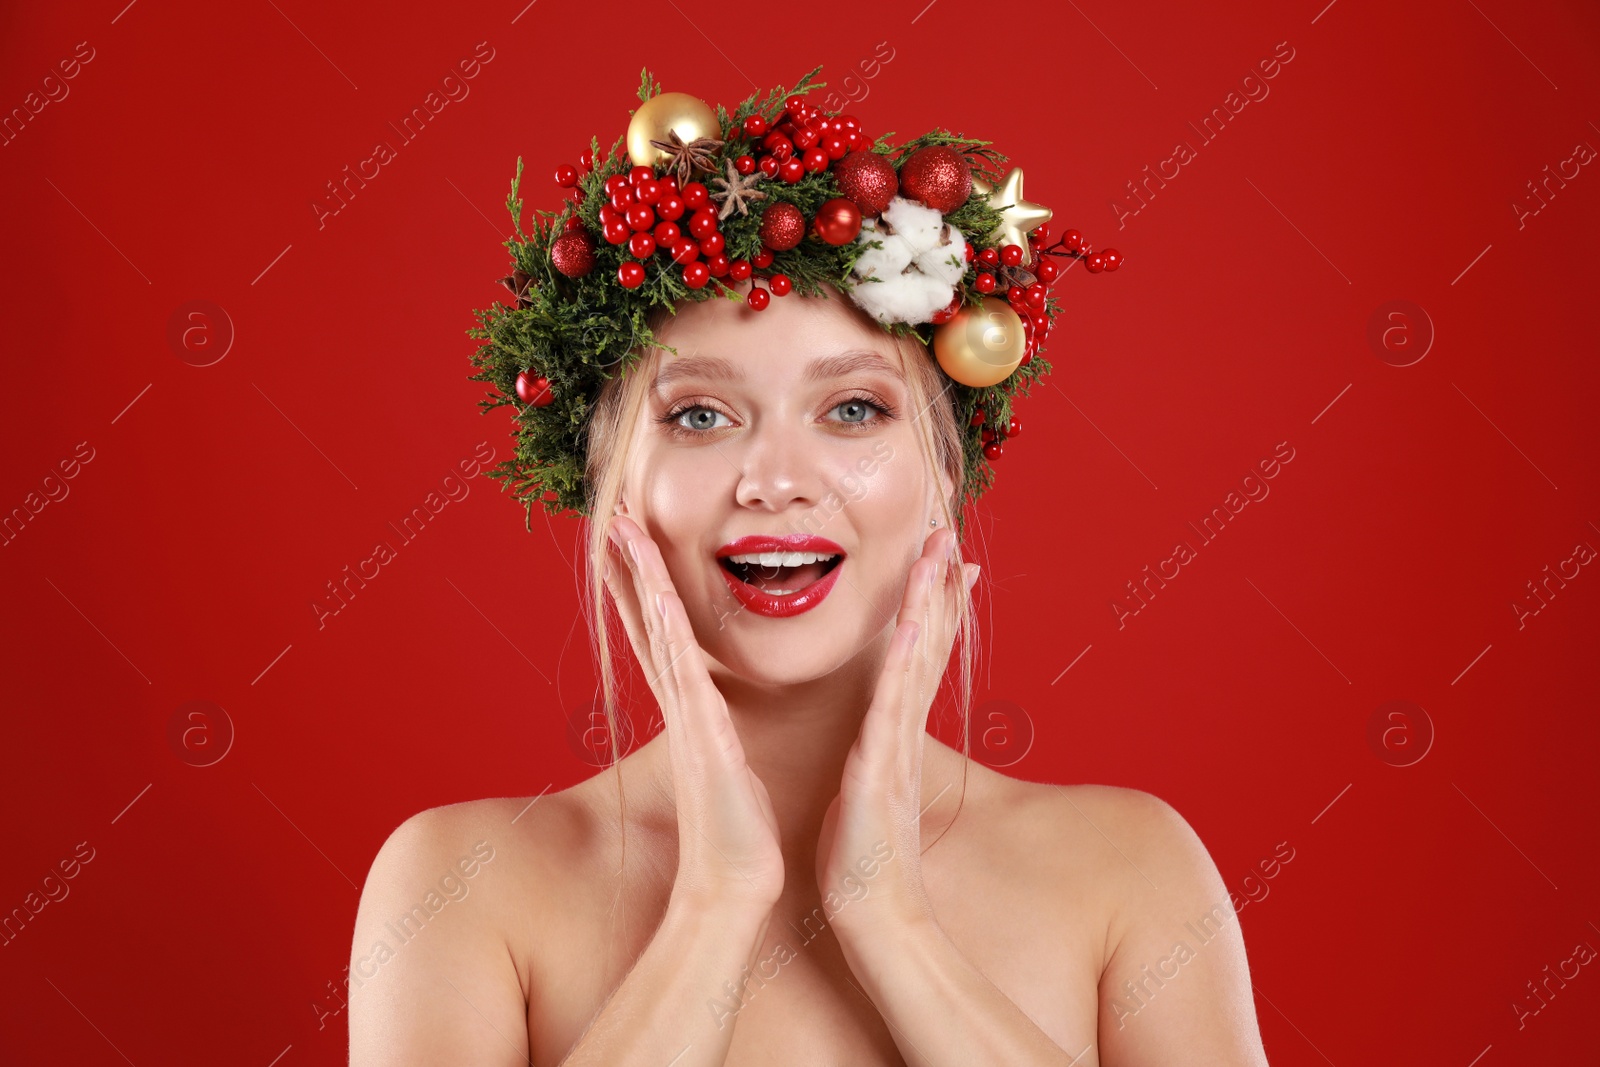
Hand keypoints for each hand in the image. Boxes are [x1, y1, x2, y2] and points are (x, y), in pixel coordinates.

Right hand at [604, 514, 785, 913]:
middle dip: (630, 568)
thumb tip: (721, 717)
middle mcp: (684, 706)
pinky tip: (658, 598)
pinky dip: (666, 636)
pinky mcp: (703, 741)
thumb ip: (721, 732)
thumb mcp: (731, 764)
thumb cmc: (740, 829)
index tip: (634, 539)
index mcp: (694, 708)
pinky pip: (682, 677)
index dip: (645, 584)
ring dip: (641, 583)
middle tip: (614, 515)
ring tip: (626, 532)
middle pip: (648, 623)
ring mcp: (689, 720)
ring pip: (659, 637)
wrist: (737, 884)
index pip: (663, 634)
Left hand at [814, 526, 977, 936]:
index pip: (916, 653)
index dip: (931, 603)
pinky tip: (919, 623)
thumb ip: (872, 753)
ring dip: (932, 603)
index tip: (939, 558)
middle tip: (948, 531)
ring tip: (941, 553)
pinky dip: (912, 661)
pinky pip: (899, 703)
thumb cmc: (862, 854)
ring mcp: (898, 743)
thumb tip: (871, 737)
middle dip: (938, 585)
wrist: (871, 910)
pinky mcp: (884, 765)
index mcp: (892, 730)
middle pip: (928, 642)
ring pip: (920, 659)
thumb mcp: (864, 786)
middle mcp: (902, 728)